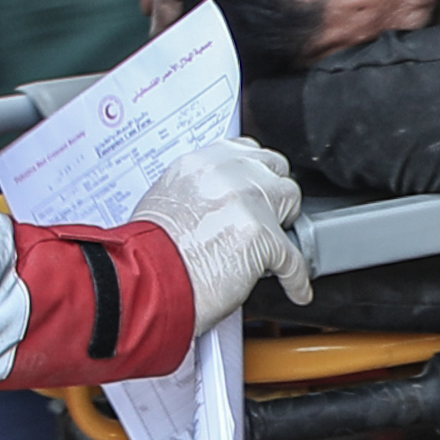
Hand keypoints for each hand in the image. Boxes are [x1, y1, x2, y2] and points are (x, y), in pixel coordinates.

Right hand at [137, 131, 312, 329]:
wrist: (143, 281)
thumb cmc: (147, 251)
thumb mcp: (166, 198)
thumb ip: (200, 190)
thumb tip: (220, 201)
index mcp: (201, 162)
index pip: (247, 151)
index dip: (255, 175)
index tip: (256, 190)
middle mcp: (227, 173)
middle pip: (275, 170)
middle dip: (274, 194)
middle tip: (266, 219)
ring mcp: (247, 201)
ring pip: (292, 201)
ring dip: (285, 225)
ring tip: (277, 247)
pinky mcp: (261, 236)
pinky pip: (294, 258)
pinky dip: (296, 278)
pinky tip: (296, 288)